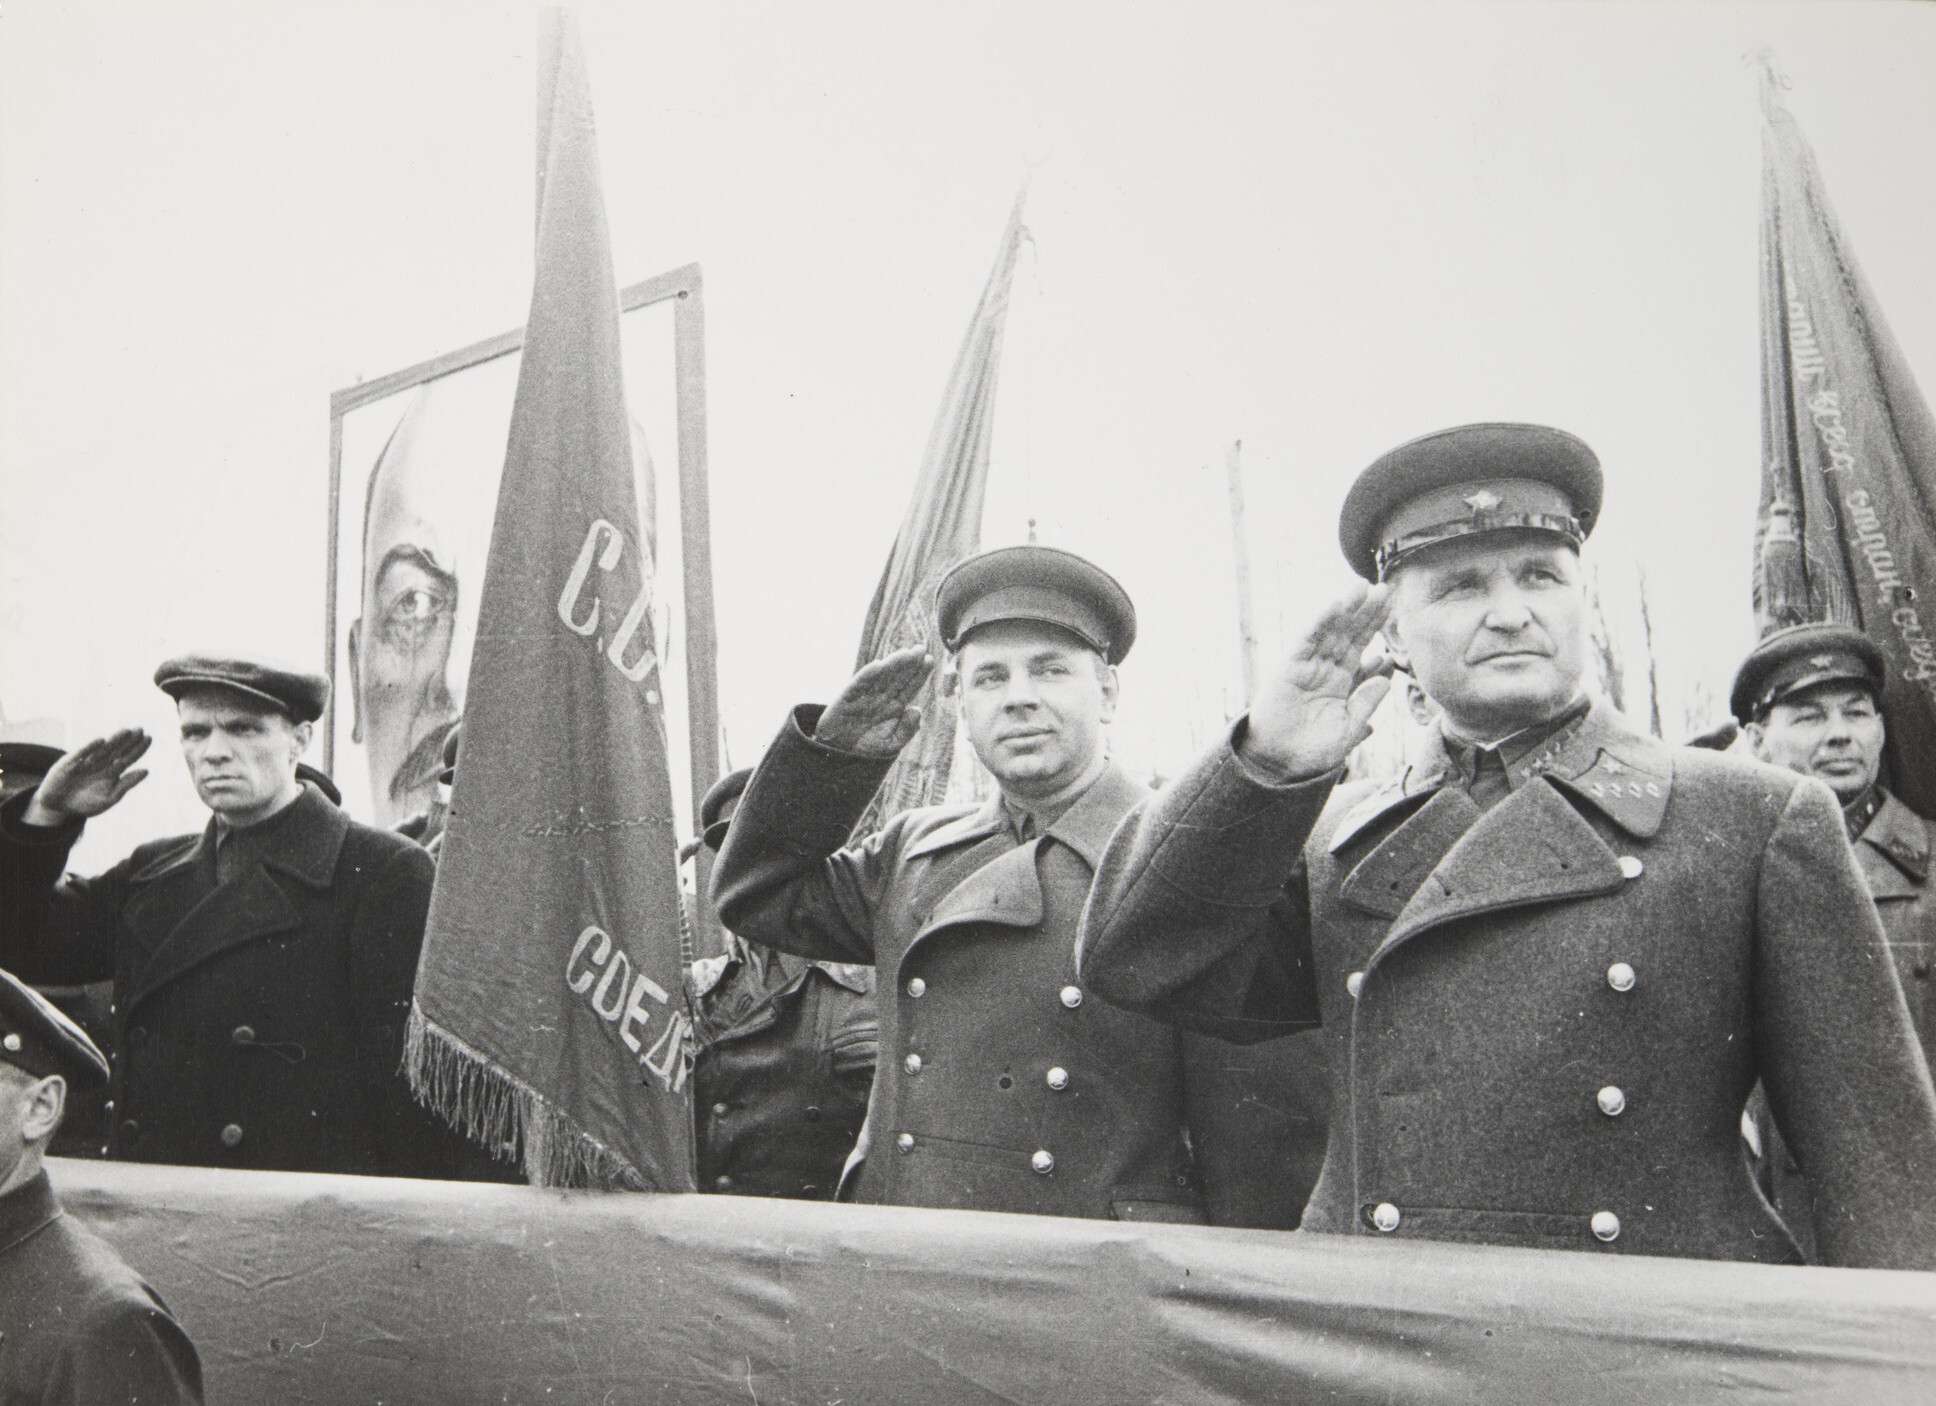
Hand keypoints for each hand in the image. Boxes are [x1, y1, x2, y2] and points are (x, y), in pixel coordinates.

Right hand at [22, 728, 151, 824]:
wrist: (58, 807)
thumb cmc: (85, 803)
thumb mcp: (109, 798)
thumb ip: (127, 784)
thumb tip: (147, 770)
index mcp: (112, 772)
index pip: (128, 758)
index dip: (138, 748)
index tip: (148, 738)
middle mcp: (100, 764)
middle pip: (117, 750)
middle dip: (129, 740)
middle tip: (140, 729)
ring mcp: (85, 762)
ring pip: (102, 749)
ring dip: (114, 741)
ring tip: (126, 731)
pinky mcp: (69, 764)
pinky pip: (81, 754)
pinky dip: (90, 748)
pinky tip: (100, 741)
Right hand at [815, 646, 932, 755]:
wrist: (840, 756)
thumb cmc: (867, 748)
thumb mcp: (892, 744)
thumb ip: (907, 730)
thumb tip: (917, 710)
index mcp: (894, 707)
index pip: (909, 687)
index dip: (919, 674)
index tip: (928, 660)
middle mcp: (880, 698)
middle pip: (897, 677)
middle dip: (909, 663)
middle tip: (920, 648)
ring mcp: (864, 696)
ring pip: (880, 677)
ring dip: (892, 665)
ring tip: (904, 654)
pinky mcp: (846, 698)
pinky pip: (858, 685)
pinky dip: (867, 675)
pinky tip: (878, 665)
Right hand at [1241, 582, 1394, 779]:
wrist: (1279, 766)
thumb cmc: (1312, 752)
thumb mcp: (1348, 729)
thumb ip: (1365, 703)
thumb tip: (1385, 678)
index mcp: (1341, 683)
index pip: (1362, 649)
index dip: (1376, 629)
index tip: (1394, 609)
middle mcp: (1325, 670)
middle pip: (1349, 634)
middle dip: (1366, 612)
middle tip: (1384, 588)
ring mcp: (1307, 667)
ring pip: (1330, 632)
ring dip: (1346, 609)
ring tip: (1363, 586)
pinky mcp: (1289, 668)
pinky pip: (1307, 640)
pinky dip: (1320, 622)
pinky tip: (1335, 605)